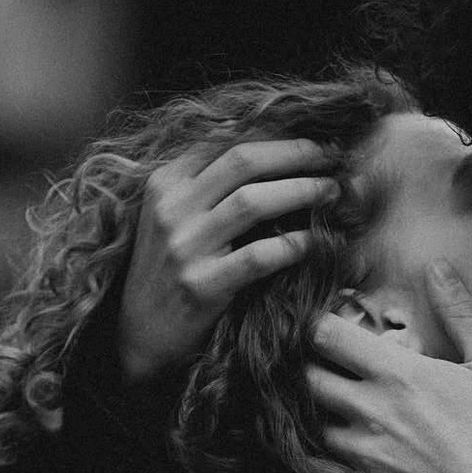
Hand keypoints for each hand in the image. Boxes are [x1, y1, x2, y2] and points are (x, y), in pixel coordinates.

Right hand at [118, 139, 337, 382]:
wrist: (139, 337)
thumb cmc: (167, 275)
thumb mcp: (172, 220)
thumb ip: (206, 189)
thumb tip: (268, 159)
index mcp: (165, 183)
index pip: (225, 141)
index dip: (274, 134)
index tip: (311, 137)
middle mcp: (172, 208)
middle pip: (243, 160)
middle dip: (295, 153)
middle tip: (332, 156)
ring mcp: (186, 247)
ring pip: (253, 201)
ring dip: (302, 191)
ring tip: (332, 193)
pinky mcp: (203, 286)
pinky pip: (259, 257)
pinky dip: (294, 245)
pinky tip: (316, 241)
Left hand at [308, 260, 471, 472]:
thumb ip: (460, 312)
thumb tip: (437, 267)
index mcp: (397, 374)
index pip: (325, 335)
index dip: (315, 321)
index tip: (323, 318)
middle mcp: (370, 412)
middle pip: (306, 379)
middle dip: (306, 364)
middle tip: (319, 357)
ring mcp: (365, 453)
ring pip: (313, 423)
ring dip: (318, 408)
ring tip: (334, 398)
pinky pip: (331, 461)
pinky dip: (333, 447)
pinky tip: (352, 439)